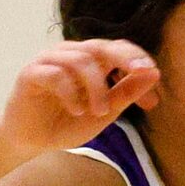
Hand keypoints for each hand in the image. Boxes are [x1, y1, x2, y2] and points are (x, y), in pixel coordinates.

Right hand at [1, 40, 160, 153]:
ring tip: (99, 112)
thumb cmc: (70, 121)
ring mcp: (49, 61)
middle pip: (100, 46)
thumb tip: (153, 73)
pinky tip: (77, 111)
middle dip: (125, 60)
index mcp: (92, 61)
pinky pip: (55, 75)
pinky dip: (71, 94)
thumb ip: (127, 92)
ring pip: (80, 60)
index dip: (138, 63)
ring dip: (96, 88)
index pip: (118, 48)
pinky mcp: (30, 73)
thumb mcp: (106, 110)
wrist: (34, 139)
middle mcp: (70, 54)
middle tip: (140, 74)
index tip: (153, 91)